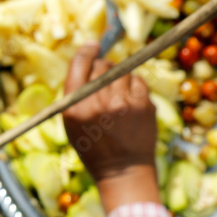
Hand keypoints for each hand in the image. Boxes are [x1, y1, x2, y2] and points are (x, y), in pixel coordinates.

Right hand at [63, 43, 160, 213]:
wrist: (123, 171)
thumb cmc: (94, 148)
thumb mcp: (72, 124)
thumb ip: (77, 94)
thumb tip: (91, 60)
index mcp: (75, 107)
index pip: (79, 65)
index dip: (87, 51)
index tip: (94, 45)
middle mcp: (97, 102)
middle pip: (103, 65)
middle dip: (104, 68)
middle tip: (106, 80)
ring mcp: (122, 102)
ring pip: (123, 72)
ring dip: (120, 79)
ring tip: (119, 99)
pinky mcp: (143, 105)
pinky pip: (138, 82)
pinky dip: (135, 89)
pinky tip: (131, 105)